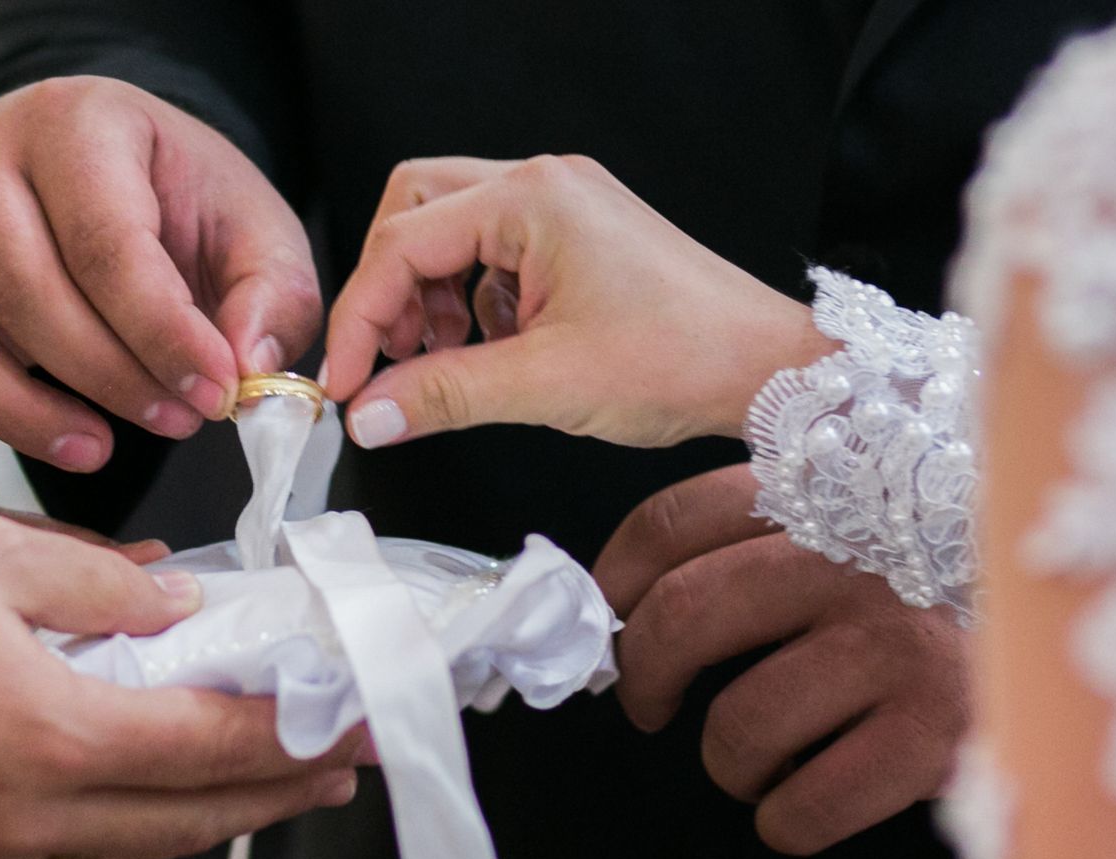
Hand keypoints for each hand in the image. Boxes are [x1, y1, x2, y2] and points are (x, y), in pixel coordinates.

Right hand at [0, 76, 320, 472]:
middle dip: (110, 381)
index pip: (107, 245)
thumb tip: (246, 370)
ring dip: (18, 414)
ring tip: (98, 446)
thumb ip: (271, 299)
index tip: (216, 395)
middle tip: (176, 421)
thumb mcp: (252, 235)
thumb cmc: (176, 210)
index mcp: (74, 122)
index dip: (163, 336)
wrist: (102, 179)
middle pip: (24, 298)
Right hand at [0, 513, 361, 858]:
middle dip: (277, 791)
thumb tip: (180, 606)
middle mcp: (29, 816)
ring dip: (210, 816)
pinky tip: (152, 799)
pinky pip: (74, 854)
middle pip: (190, 817)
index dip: (299, 736)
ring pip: (135, 847)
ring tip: (267, 784)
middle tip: (344, 765)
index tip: (363, 726)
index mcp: (50, 736)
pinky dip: (135, 828)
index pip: (214, 747)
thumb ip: (103, 583)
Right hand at [322, 155, 834, 449]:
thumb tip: (371, 415)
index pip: (402, 244)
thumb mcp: (545, 386)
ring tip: (446, 360)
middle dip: (390, 288)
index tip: (347, 383)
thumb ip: (443, 395)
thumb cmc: (684, 359)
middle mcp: (544, 186)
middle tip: (390, 357)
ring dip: (430, 298)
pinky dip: (471, 304)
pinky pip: (490, 256)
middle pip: (414, 211)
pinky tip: (491, 353)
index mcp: (532, 200)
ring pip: (449, 233)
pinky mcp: (577, 238)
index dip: (361, 319)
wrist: (768, 370)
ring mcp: (563, 208)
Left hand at [593, 465, 967, 854]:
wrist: (1079, 614)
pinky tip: (802, 805)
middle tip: (653, 705)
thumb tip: (625, 607)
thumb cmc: (939, 575)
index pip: (671, 525)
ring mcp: (894, 640)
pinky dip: (787, 821)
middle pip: (683, 619)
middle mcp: (849, 555)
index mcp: (817, 493)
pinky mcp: (937, 727)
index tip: (607, 626)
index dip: (614, 585)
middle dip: (645, 679)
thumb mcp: (856, 513)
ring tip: (758, 762)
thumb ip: (757, 535)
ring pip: (740, 724)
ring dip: (729, 762)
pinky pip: (808, 803)